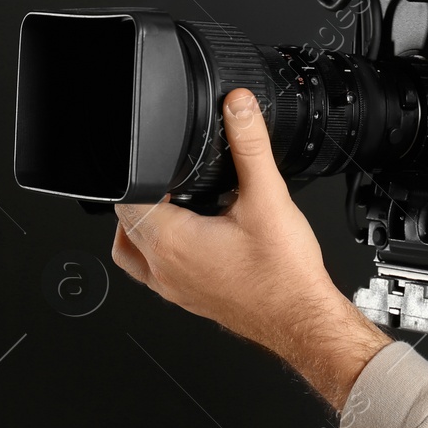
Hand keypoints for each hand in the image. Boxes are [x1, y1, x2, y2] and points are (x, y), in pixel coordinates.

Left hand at [112, 87, 392, 406]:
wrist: (301, 319)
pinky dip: (161, 250)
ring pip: (133, 250)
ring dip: (144, 225)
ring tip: (174, 204)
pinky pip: (155, 271)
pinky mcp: (187, 299)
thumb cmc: (283, 276)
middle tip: (174, 177)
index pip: (127, 199)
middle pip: (126, 223)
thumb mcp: (268, 197)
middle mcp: (163, 269)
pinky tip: (193, 238)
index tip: (158, 159)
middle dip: (144, 195)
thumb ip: (250, 145)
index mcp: (171, 242)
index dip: (138, 172)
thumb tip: (238, 107)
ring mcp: (171, 289)